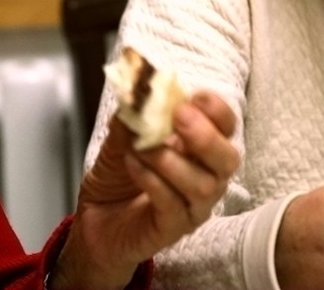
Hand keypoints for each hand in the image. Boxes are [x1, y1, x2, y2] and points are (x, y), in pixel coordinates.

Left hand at [50, 92, 238, 289]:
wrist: (94, 218)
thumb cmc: (118, 176)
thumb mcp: (120, 137)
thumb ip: (132, 117)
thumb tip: (138, 94)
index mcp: (200, 147)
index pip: (226, 126)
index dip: (216, 110)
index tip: (193, 96)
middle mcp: (206, 177)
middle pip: (229, 158)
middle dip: (206, 136)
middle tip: (179, 117)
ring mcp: (193, 207)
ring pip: (203, 185)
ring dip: (170, 159)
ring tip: (139, 147)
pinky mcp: (174, 229)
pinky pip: (174, 205)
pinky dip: (153, 181)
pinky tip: (132, 165)